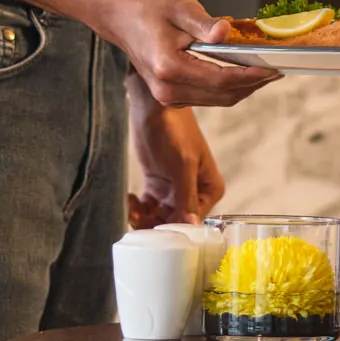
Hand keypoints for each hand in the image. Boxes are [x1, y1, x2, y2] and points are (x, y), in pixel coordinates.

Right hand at [107, 0, 279, 108]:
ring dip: (243, 88)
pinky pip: (207, 96)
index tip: (274, 69)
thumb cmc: (147, 7)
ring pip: (217, 100)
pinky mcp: (170, 94)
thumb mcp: (179, 7)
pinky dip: (228, 86)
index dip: (251, 76)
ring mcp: (167, 95)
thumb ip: (205, 24)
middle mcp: (167, 89)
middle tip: (277, 70)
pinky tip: (242, 71)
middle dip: (253, 84)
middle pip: (223, 96)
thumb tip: (227, 33)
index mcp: (169, 68)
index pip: (221, 79)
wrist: (118, 16)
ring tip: (265, 70)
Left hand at [129, 101, 223, 226]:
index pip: (193, 221)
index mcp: (210, 188)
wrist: (152, 108)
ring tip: (132, 209)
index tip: (155, 232)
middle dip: (155, 225)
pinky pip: (147, 207)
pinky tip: (130, 201)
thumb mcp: (183, 164)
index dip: (174, 229)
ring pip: (159, 217)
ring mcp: (174, 189)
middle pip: (174, 222)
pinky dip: (137, 209)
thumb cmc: (175, 129)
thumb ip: (186, 196)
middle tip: (138, 219)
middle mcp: (195, 192)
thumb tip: (191, 225)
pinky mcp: (157, 185)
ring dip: (144, 218)